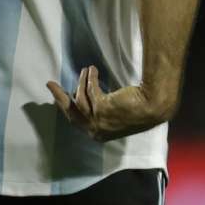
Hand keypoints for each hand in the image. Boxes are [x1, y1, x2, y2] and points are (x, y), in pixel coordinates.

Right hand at [46, 66, 169, 141]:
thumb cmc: (141, 110)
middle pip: (71, 112)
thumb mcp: (117, 115)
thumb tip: (90, 98)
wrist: (154, 106)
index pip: (76, 121)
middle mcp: (96, 131)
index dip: (66, 108)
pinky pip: (90, 90)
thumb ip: (103, 111)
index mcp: (99, 134)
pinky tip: (93, 70)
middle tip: (50, 84)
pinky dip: (90, 78)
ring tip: (85, 69)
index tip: (61, 97)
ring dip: (81, 82)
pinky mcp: (101, 108)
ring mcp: (98, 121)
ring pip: (79, 99)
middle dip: (59, 97)